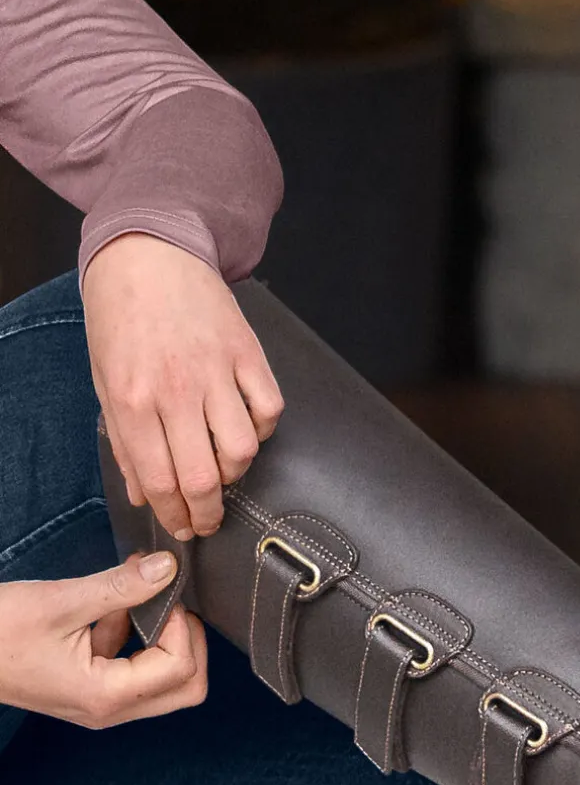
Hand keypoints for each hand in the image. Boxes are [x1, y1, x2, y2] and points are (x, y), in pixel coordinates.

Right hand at [0, 552, 207, 727]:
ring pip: (164, 681)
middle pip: (186, 688)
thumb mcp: (61, 602)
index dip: (182, 626)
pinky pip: (133, 669)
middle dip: (188, 642)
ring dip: (162, 638)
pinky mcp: (90, 689)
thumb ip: (121, 587)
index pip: (180, 669)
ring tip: (137, 597)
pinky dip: (135, 639)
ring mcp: (100, 703)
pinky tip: (110, 608)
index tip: (163, 593)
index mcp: (105, 696)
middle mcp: (109, 709)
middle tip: (169, 603)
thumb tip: (168, 568)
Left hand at [83, 233, 283, 541]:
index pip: (160, 480)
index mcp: (133, 399)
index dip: (175, 516)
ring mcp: (216, 371)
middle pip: (203, 477)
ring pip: (242, 449)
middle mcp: (175, 390)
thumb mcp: (105, 382)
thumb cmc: (120, 319)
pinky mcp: (247, 354)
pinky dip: (262, 429)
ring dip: (236, 471)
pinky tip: (245, 427)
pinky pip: (268, 409)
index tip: (184, 528)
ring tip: (224, 469)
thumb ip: (124, 443)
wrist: (147, 256)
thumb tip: (143, 496)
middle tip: (208, 520)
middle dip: (208, 512)